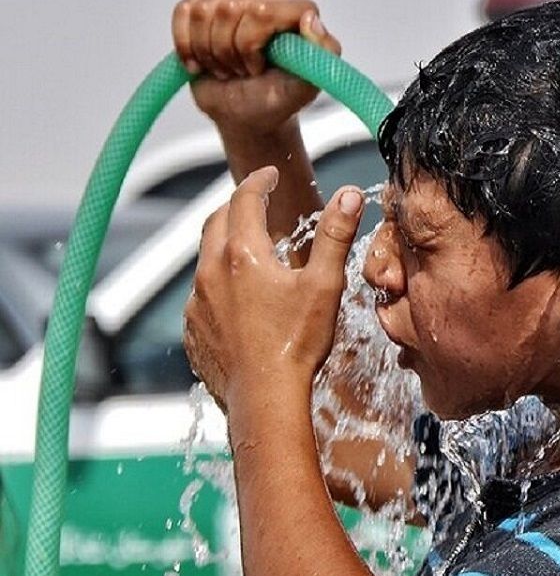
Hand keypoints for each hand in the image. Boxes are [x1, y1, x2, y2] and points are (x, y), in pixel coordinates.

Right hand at [172, 0, 341, 135]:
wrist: (247, 112)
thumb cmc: (276, 99)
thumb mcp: (305, 87)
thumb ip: (321, 54)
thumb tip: (310, 18)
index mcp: (296, 11)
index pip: (263, 10)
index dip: (251, 43)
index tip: (257, 68)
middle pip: (230, 9)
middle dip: (229, 52)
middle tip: (242, 72)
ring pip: (204, 12)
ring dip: (209, 51)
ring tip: (227, 68)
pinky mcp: (206, 4)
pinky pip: (183, 13)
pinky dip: (187, 46)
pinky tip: (202, 62)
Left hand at [183, 167, 362, 412]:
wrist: (264, 400)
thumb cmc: (297, 345)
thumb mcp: (324, 285)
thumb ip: (335, 236)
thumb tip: (350, 194)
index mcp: (243, 254)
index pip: (245, 199)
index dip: (259, 181)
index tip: (270, 175)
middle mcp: (210, 272)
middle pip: (216, 222)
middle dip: (236, 207)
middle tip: (256, 205)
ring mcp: (197, 303)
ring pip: (206, 260)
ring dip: (225, 248)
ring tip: (251, 254)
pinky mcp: (193, 330)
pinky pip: (201, 297)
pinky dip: (218, 287)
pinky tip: (238, 301)